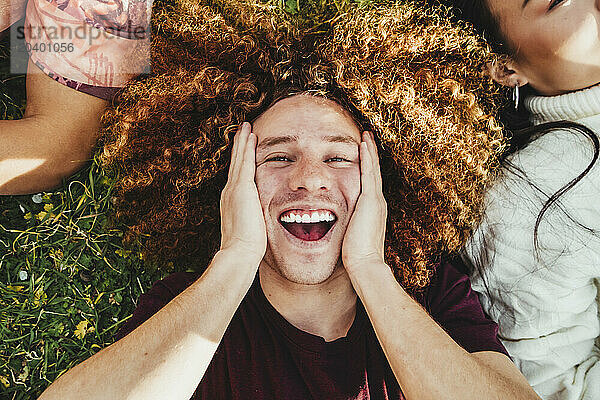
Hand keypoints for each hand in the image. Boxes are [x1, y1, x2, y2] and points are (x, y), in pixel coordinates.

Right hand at [219, 122, 266, 263]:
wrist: (239, 251)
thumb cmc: (246, 247)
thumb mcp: (248, 228)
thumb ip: (252, 219)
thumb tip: (259, 222)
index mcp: (231, 201)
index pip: (237, 176)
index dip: (239, 161)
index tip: (242, 149)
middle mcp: (229, 191)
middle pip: (235, 163)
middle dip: (238, 146)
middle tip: (241, 130)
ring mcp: (234, 189)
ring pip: (238, 159)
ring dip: (242, 141)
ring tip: (245, 126)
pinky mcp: (241, 188)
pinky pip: (245, 162)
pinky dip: (247, 147)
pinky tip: (251, 135)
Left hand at [342, 131, 386, 271]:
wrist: (365, 264)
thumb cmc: (356, 256)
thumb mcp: (352, 235)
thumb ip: (349, 226)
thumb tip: (338, 226)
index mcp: (373, 210)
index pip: (370, 184)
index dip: (367, 168)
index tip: (362, 155)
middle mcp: (377, 202)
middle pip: (374, 173)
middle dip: (370, 155)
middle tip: (367, 138)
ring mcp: (376, 200)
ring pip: (373, 169)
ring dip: (369, 151)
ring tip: (366, 135)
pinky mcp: (371, 200)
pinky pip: (369, 172)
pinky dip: (367, 157)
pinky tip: (363, 144)